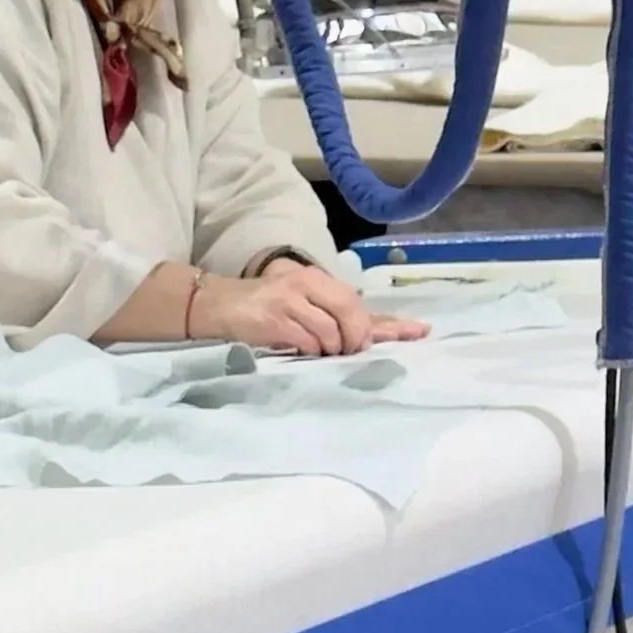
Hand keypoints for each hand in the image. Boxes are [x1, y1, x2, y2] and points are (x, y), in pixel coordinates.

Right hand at [193, 260, 427, 356]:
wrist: (216, 305)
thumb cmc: (261, 309)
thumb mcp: (299, 304)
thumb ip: (332, 317)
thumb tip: (372, 338)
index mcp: (316, 280)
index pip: (359, 302)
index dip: (389, 321)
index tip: (416, 332)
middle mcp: (306, 284)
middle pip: (351, 312)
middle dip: (356, 338)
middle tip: (348, 352)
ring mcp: (289, 300)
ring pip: (330, 332)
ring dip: (328, 349)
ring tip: (315, 350)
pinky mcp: (273, 319)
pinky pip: (307, 341)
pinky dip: (309, 351)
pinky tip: (299, 350)